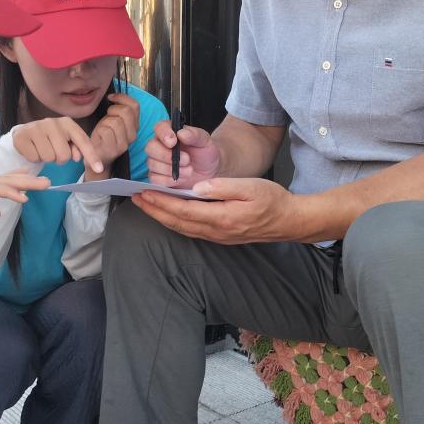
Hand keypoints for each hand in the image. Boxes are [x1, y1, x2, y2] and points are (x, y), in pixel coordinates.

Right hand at [13, 117, 104, 172]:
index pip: (83, 141)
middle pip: (64, 155)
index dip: (91, 156)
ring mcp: (36, 128)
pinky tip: (33, 150)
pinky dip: (34, 158)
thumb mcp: (66, 141)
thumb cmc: (51, 139)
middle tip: (53, 152)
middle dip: (60, 159)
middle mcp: (52, 122)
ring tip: (43, 150)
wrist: (26, 133)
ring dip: (46, 159)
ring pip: (48, 157)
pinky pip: (34, 157)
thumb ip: (77, 147)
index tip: (99, 169)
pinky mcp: (22, 136)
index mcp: (68, 123)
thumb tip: (77, 156)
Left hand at [86, 93, 139, 180]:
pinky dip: (99, 130)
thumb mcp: (113, 120)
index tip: (111, 98)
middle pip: (126, 112)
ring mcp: (123, 144)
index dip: (122, 98)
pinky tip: (98, 136)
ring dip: (105, 122)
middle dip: (112, 110)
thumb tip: (116, 96)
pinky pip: (106, 131)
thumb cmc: (103, 137)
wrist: (96, 159)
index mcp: (134, 126)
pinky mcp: (113, 150)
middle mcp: (132, 136)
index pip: (135, 106)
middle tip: (107, 115)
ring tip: (102, 128)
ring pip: (116, 122)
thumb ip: (119, 110)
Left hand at [131, 177, 303, 244]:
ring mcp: (218, 236)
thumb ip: (223, 187)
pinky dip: (174, 222)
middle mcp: (217, 231)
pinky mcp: (220, 236)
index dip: (161, 202)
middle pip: (177, 222)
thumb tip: (198, 187)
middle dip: (154, 210)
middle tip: (135, 198)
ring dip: (161, 216)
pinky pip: (190, 230)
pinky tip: (167, 214)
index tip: (144, 192)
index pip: (183, 210)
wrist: (289, 221)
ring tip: (145, 204)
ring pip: (182, 228)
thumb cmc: (272, 201)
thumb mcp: (251, 187)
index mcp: (222, 217)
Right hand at [145, 120, 220, 187]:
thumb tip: (181, 133)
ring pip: (152, 164)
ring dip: (172, 169)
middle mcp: (159, 145)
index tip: (173, 142)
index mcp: (170, 132)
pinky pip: (155, 179)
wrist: (209, 172)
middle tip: (187, 159)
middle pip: (150, 147)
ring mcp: (156, 162)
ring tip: (189, 170)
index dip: (163, 134)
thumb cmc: (205, 153)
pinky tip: (181, 178)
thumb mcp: (205, 141)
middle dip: (168, 156)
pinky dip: (169, 180)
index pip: (159, 128)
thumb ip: (194, 135)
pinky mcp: (156, 177)